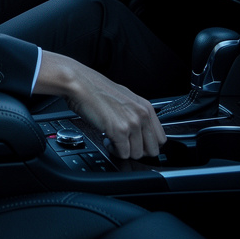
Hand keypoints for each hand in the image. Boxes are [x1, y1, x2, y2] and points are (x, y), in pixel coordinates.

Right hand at [35, 51, 165, 158]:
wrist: (79, 83)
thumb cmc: (95, 88)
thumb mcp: (124, 97)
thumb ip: (135, 113)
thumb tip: (138, 129)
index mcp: (146, 106)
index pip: (160, 138)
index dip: (147, 144)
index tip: (137, 144)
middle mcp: (142, 115)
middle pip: (152, 150)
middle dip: (137, 151)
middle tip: (124, 144)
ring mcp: (132, 123)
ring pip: (137, 154)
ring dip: (124, 151)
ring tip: (113, 140)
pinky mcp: (119, 131)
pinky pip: (123, 153)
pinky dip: (114, 151)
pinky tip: (106, 139)